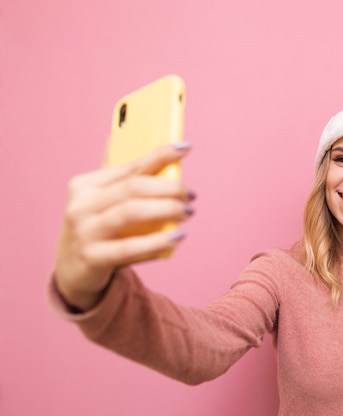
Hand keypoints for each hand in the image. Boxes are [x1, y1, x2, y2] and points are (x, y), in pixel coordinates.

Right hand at [54, 142, 194, 310]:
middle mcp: (81, 205)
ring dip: (166, 209)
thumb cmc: (97, 231)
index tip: (185, 148)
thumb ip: (117, 178)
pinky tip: (178, 236)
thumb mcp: (101, 203)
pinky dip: (158, 241)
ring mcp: (84, 232)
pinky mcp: (92, 258)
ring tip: (188, 212)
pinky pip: (129, 247)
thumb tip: (122, 136)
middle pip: (133, 188)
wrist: (72, 273)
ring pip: (131, 211)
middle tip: (191, 195)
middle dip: (169, 188)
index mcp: (84, 185)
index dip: (160, 155)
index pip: (130, 166)